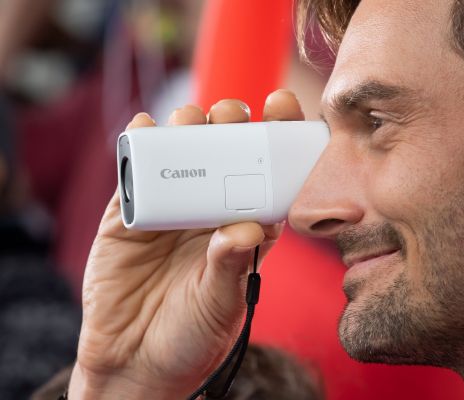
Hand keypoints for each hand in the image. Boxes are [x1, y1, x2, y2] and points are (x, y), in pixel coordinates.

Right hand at [68, 90, 304, 399]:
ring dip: (187, 127)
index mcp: (245, 228)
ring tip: (191, 119)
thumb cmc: (193, 336)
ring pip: (182, 154)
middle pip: (224, 153)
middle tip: (231, 113)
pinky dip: (139, 145)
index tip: (284, 108)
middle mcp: (211, 212)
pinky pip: (136, 173)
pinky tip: (145, 127)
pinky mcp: (130, 215)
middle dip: (230, 124)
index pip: (267, 176)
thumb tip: (245, 228)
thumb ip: (231, 266)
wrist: (136, 362)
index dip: (277, 140)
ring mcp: (170, 209)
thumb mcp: (221, 304)